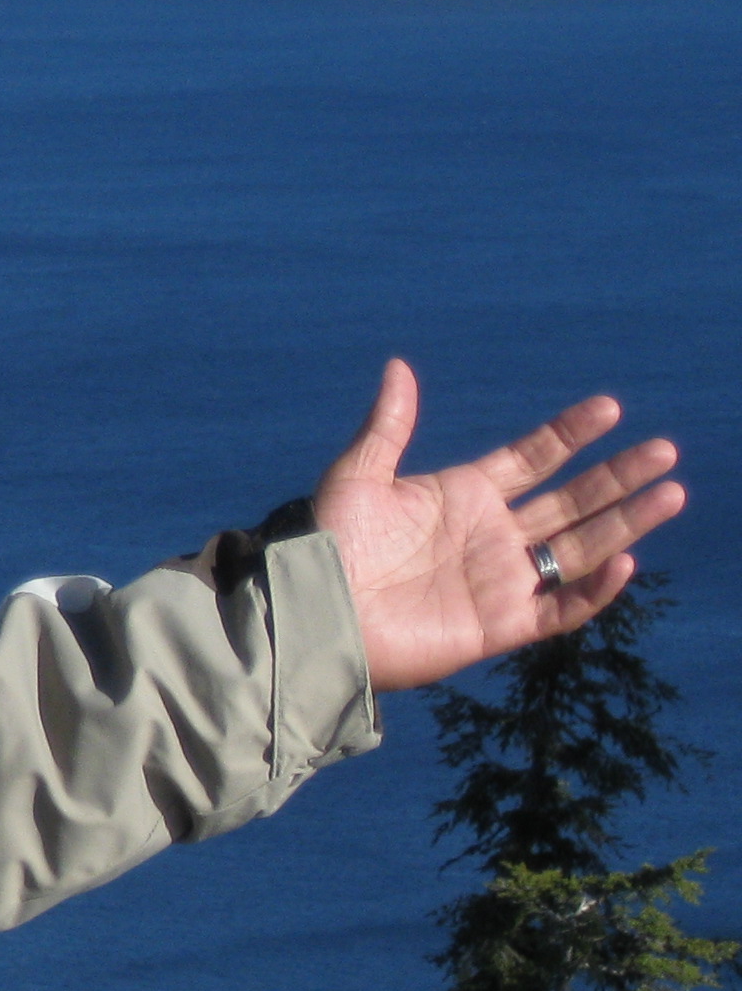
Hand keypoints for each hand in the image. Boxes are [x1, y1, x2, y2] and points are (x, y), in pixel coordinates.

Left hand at [314, 358, 685, 692]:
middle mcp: (493, 534)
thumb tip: (398, 367)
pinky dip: (595, 589)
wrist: (318, 608)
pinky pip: (562, 607)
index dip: (571, 434)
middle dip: (619, 476)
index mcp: (464, 494)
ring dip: (626, 523)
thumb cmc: (330, 542)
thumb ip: (387, 426)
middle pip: (572, 501)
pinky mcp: (502, 624)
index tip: (608, 408)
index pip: (534, 458)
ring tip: (670, 492)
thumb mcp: (357, 475)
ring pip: (581, 548)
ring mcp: (502, 579)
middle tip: (664, 451)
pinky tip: (625, 560)